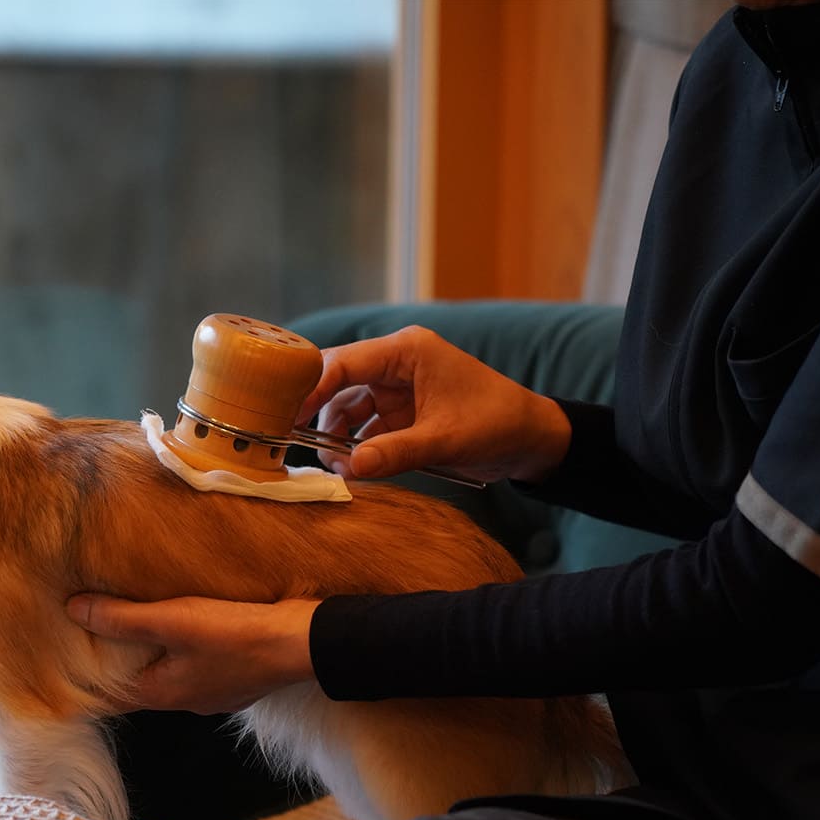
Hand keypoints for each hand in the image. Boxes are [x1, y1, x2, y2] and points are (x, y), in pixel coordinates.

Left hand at [65, 595, 318, 713]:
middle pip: (141, 681)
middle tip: (94, 627)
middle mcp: (187, 699)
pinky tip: (189, 618)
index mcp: (164, 694)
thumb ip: (122, 618)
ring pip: (172, 669)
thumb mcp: (172, 621)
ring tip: (137, 615)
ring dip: (154, 648)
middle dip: (119, 659)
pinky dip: (185, 643)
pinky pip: (200, 660)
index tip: (63, 661)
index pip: (111, 696)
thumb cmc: (238, 636)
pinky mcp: (238, 672)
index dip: (86, 679)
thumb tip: (72, 610)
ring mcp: (216, 688)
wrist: (305, 643)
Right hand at [297, 325, 570, 483]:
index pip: (344, 362)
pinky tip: (349, 468)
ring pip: (346, 407)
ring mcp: (397, 389)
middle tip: (291, 439)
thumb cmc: (497, 423)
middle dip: (315, 411)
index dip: (310, 387)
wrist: (531, 439)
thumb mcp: (445, 439)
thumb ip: (396, 452)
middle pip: (337, 381)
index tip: (287, 416)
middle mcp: (396, 363)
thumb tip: (349, 469)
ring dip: (335, 435)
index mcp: (407, 351)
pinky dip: (354, 447)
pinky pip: (364, 427)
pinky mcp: (401, 413)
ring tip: (333, 466)